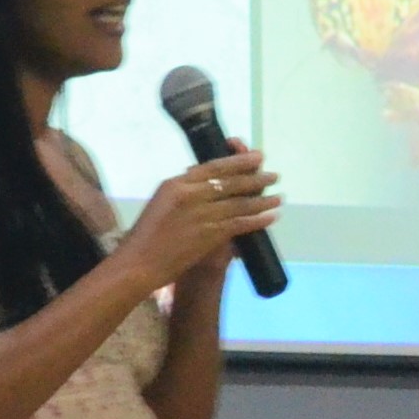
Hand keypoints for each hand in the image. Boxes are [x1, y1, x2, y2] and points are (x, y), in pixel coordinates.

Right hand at [116, 143, 278, 286]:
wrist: (139, 261)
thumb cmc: (146, 234)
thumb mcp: (162, 202)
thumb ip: (184, 192)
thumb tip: (205, 184)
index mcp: (176, 183)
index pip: (213, 166)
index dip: (237, 161)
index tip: (255, 157)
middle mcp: (191, 194)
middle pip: (230, 181)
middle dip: (256, 177)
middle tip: (273, 175)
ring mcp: (201, 214)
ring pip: (239, 202)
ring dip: (263, 199)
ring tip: (279, 196)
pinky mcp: (209, 234)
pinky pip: (240, 223)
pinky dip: (258, 219)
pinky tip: (272, 216)